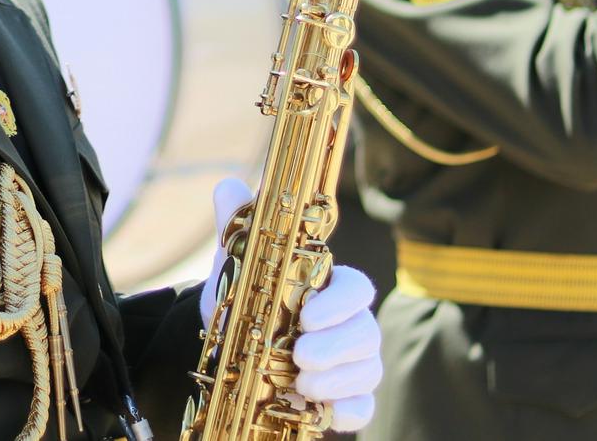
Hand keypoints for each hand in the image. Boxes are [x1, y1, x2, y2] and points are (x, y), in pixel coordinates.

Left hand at [198, 179, 382, 432]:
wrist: (233, 345)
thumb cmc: (247, 298)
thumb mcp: (237, 264)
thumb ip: (238, 226)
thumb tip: (229, 185)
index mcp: (331, 289)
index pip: (356, 289)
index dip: (339, 303)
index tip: (307, 316)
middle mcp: (349, 325)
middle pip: (366, 333)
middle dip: (336, 347)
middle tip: (299, 356)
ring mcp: (352, 364)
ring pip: (368, 371)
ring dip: (336, 380)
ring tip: (299, 383)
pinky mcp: (346, 399)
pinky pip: (363, 407)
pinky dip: (347, 411)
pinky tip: (323, 411)